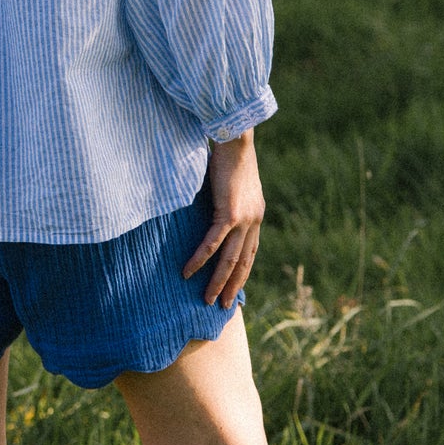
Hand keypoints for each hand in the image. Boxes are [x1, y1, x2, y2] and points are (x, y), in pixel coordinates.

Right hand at [182, 130, 263, 307]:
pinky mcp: (229, 213)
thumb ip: (225, 200)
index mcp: (256, 215)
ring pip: (230, 260)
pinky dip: (200, 260)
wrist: (235, 138)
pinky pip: (212, 244)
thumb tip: (211, 207)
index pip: (250, 251)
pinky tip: (188, 272)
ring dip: (217, 282)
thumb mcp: (230, 183)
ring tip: (207, 300)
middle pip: (243, 262)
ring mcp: (243, 219)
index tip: (234, 288)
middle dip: (232, 286)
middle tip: (222, 306)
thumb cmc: (229, 154)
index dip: (242, 272)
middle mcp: (254, 221)